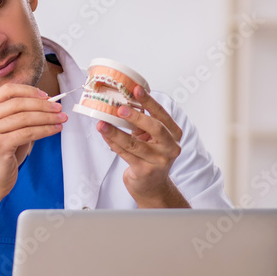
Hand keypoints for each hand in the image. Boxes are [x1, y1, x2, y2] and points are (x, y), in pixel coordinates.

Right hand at [0, 83, 66, 201]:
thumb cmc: (2, 156)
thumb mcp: (8, 131)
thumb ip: (21, 116)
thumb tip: (48, 103)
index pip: (7, 90)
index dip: (29, 91)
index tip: (47, 96)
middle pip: (18, 103)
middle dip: (43, 104)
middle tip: (59, 108)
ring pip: (25, 117)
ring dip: (48, 117)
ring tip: (61, 118)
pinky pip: (28, 133)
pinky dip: (45, 130)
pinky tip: (55, 129)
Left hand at [97, 85, 187, 207]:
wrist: (152, 186)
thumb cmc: (151, 155)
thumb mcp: (152, 137)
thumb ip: (144, 121)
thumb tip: (125, 99)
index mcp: (174, 134)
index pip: (162, 114)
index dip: (149, 101)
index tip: (136, 89)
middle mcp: (170, 147)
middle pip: (155, 128)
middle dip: (137, 116)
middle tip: (119, 109)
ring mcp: (158, 161)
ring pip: (135, 144)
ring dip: (116, 132)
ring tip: (102, 123)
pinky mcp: (144, 171)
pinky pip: (125, 154)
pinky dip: (113, 143)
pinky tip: (104, 134)